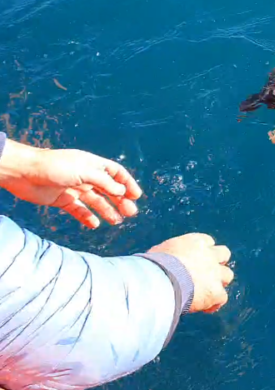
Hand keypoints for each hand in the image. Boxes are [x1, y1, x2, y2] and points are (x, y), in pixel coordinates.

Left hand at [0, 139, 142, 228]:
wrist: (23, 173)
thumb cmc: (54, 166)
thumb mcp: (84, 171)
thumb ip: (104, 182)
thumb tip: (122, 191)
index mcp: (92, 164)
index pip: (115, 173)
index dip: (127, 183)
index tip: (136, 196)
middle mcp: (85, 176)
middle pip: (107, 189)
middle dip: (120, 200)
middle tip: (131, 213)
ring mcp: (74, 188)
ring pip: (95, 201)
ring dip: (107, 210)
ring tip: (117, 221)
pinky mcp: (62, 200)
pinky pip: (79, 210)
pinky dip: (87, 217)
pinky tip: (95, 224)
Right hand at [147, 233, 233, 313]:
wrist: (161, 280)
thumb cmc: (153, 266)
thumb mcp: (159, 253)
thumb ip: (168, 256)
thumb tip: (158, 263)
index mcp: (195, 242)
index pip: (207, 242)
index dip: (204, 252)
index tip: (197, 260)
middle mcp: (209, 255)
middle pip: (224, 254)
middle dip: (218, 263)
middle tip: (207, 274)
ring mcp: (215, 273)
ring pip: (227, 275)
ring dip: (218, 283)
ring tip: (206, 292)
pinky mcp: (215, 292)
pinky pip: (222, 298)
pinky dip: (214, 304)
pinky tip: (204, 309)